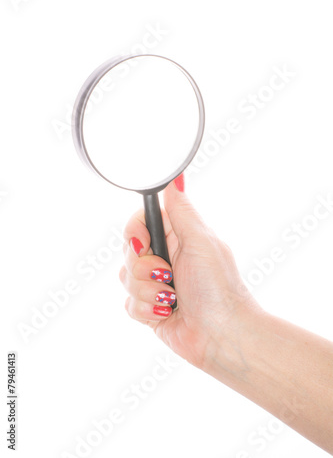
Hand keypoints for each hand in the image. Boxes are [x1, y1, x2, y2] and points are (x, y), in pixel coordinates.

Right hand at [119, 174, 261, 371]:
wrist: (222, 335)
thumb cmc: (218, 288)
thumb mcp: (201, 241)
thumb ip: (181, 211)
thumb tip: (176, 176)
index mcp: (177, 236)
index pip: (141, 221)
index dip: (135, 231)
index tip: (143, 243)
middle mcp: (164, 257)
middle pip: (128, 251)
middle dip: (144, 268)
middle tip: (168, 275)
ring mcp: (155, 284)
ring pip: (125, 278)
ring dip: (148, 291)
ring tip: (172, 299)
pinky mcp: (148, 308)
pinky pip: (128, 303)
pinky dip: (147, 310)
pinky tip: (166, 313)